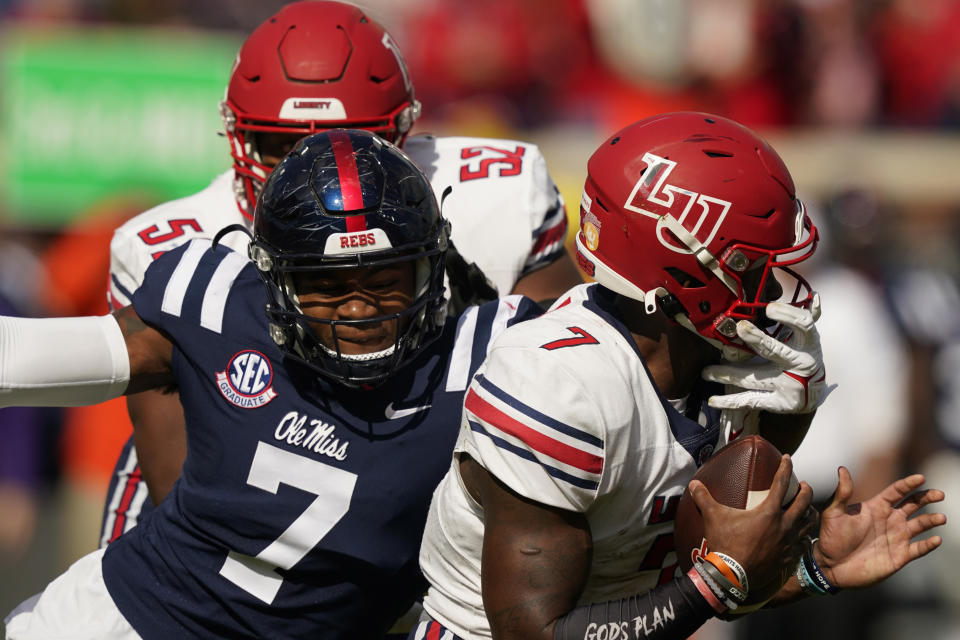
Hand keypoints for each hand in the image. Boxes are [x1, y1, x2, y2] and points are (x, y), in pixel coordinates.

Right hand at [690, 455, 814, 591]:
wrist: (732, 576)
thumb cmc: (725, 544)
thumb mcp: (713, 517)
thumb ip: (704, 498)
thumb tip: (693, 484)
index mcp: (768, 511)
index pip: (781, 483)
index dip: (785, 467)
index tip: (787, 457)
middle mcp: (784, 525)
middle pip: (803, 501)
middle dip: (805, 490)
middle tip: (802, 485)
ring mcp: (788, 543)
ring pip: (809, 523)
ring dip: (810, 512)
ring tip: (808, 508)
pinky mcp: (788, 558)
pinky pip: (804, 544)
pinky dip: (805, 536)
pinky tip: (803, 535)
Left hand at [703, 294, 831, 413]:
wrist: (813, 394)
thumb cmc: (804, 356)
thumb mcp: (807, 339)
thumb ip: (806, 318)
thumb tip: (815, 296)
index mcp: (809, 344)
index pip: (803, 325)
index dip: (788, 316)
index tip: (769, 308)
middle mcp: (801, 364)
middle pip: (775, 350)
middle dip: (757, 339)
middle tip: (740, 328)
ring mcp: (790, 386)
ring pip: (754, 378)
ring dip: (727, 373)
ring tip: (705, 371)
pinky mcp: (780, 403)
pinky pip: (751, 401)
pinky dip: (730, 401)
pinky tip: (712, 400)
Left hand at [815, 467, 945, 587]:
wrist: (831, 565)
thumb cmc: (831, 537)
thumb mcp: (833, 512)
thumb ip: (842, 492)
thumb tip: (842, 468)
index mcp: (876, 507)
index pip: (897, 491)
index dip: (908, 484)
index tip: (921, 477)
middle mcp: (890, 520)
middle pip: (913, 504)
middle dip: (927, 497)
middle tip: (939, 494)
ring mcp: (896, 537)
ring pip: (920, 525)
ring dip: (931, 520)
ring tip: (940, 517)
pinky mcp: (900, 556)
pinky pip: (919, 548)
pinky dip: (929, 544)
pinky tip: (936, 539)